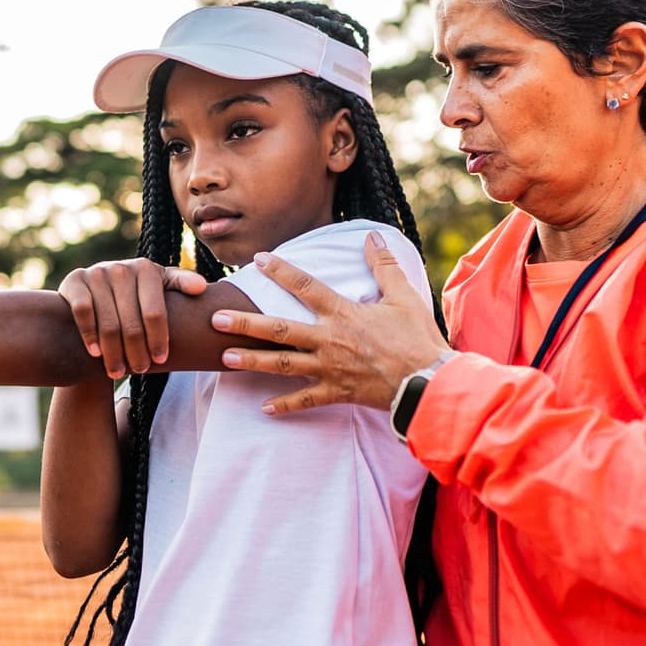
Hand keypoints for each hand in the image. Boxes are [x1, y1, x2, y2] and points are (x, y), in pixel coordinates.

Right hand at [57, 259, 208, 378]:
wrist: (100, 286)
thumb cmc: (139, 292)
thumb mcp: (161, 286)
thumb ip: (181, 284)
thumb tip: (201, 288)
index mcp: (147, 269)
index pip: (155, 312)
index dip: (158, 340)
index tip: (160, 360)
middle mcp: (121, 268)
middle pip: (131, 323)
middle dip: (137, 352)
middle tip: (140, 370)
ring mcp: (97, 273)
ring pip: (108, 322)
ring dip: (113, 352)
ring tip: (118, 372)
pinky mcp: (75, 281)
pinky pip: (83, 313)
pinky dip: (90, 335)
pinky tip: (96, 353)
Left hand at [210, 230, 449, 414]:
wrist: (429, 383)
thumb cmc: (418, 339)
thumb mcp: (404, 296)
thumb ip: (384, 266)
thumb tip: (372, 237)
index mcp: (343, 314)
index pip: (305, 286)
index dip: (281, 271)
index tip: (259, 259)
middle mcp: (329, 340)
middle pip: (280, 329)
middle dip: (246, 323)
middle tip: (216, 318)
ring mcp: (330, 369)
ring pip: (283, 364)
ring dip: (252, 360)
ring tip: (224, 357)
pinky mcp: (338, 393)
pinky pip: (305, 400)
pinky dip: (285, 405)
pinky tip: (262, 407)